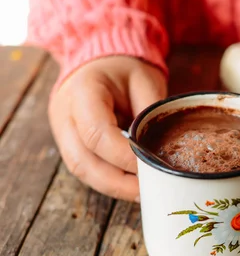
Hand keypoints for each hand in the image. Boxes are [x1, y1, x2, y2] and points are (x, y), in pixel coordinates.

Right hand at [49, 56, 166, 200]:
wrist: (100, 61)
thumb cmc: (124, 69)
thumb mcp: (144, 81)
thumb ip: (150, 113)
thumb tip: (160, 152)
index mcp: (82, 91)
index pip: (96, 133)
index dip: (124, 156)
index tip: (152, 166)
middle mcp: (64, 115)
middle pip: (83, 161)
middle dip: (118, 183)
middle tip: (149, 191)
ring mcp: (62, 131)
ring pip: (81, 170)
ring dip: (113, 187)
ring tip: (143, 193)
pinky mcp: (69, 143)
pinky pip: (86, 168)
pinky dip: (109, 180)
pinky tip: (131, 186)